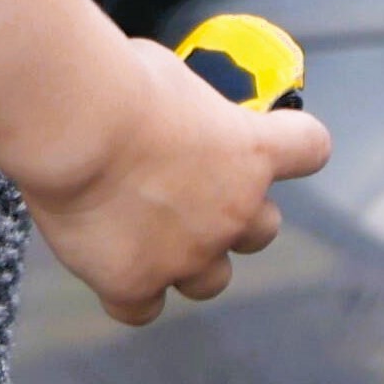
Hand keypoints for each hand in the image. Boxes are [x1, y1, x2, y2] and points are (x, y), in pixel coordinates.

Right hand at [11, 30, 327, 323]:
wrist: (75, 125)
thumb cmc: (116, 82)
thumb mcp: (168, 74)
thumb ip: (184, 107)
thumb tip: (161, 110)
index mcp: (251, 150)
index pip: (308, 148)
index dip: (289, 147)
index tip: (265, 141)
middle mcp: (233, 211)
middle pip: (261, 230)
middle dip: (232, 216)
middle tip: (185, 193)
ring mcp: (186, 255)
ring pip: (210, 281)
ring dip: (187, 261)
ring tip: (141, 234)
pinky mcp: (134, 282)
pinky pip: (140, 309)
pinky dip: (128, 292)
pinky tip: (106, 265)